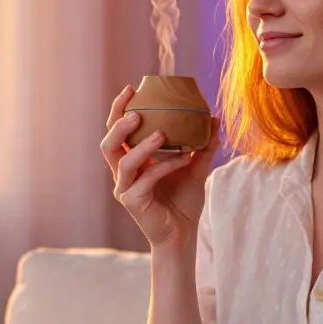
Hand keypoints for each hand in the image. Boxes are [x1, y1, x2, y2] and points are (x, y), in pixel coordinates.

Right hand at [101, 84, 220, 249]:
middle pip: (108, 143)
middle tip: (136, 110)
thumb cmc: (183, 202)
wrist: (183, 234)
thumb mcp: (196, 168)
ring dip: (142, 145)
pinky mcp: (133, 202)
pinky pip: (146, 178)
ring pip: (123, 161)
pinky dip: (165, 165)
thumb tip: (215, 120)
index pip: (117, 131)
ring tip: (161, 132)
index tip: (132, 90)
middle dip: (118, 123)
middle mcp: (123, 173)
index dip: (119, 110)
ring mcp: (125, 188)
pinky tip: (184, 158)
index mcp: (132, 161)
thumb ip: (203, 146)